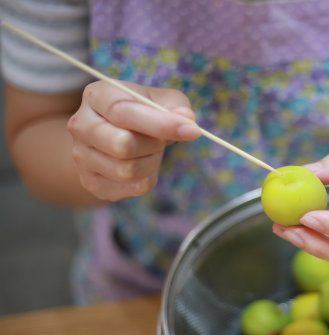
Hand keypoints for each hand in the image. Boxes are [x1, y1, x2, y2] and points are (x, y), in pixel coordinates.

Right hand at [67, 80, 200, 201]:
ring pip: (127, 170)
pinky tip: (144, 165)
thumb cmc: (143, 112)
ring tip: (150, 150)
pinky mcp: (91, 182)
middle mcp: (81, 125)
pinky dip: (148, 178)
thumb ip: (176, 106)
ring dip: (152, 162)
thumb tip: (186, 119)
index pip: (123, 112)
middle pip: (122, 146)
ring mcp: (81, 156)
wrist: (119, 134)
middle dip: (154, 144)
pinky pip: (132, 188)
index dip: (161, 124)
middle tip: (161, 139)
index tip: (192, 131)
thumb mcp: (161, 100)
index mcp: (96, 96)